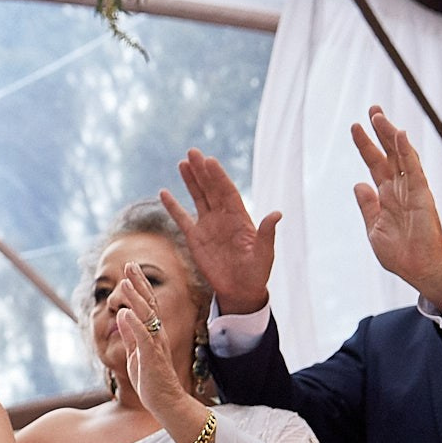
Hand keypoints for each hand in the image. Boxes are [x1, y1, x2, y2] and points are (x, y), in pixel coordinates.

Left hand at [109, 263, 191, 416]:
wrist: (165, 403)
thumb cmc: (151, 380)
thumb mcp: (135, 354)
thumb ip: (130, 336)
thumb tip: (121, 316)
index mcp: (153, 333)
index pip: (147, 305)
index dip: (139, 287)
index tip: (130, 270)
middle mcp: (157, 335)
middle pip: (149, 304)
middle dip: (139, 284)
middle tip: (129, 265)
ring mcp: (156, 345)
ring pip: (147, 316)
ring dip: (135, 298)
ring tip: (124, 282)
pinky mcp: (152, 357)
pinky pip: (143, 337)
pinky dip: (134, 324)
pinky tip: (124, 312)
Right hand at [161, 150, 277, 314]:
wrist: (240, 290)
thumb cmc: (257, 273)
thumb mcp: (264, 254)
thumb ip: (267, 234)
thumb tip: (277, 213)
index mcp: (240, 218)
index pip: (227, 192)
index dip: (218, 177)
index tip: (210, 161)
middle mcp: (223, 217)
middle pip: (211, 189)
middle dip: (202, 171)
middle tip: (192, 152)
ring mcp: (208, 226)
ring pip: (198, 197)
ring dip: (191, 181)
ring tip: (183, 163)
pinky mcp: (195, 238)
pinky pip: (182, 218)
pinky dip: (173, 206)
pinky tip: (164, 193)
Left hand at [350, 107, 441, 308]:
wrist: (418, 269)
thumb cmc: (399, 253)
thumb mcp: (374, 227)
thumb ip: (368, 205)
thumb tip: (358, 184)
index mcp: (388, 195)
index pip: (376, 163)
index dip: (365, 145)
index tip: (355, 127)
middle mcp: (400, 188)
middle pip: (389, 153)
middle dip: (380, 131)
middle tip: (372, 109)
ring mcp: (412, 190)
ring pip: (401, 156)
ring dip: (390, 135)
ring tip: (378, 115)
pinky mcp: (422, 196)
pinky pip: (413, 170)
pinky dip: (407, 153)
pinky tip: (400, 135)